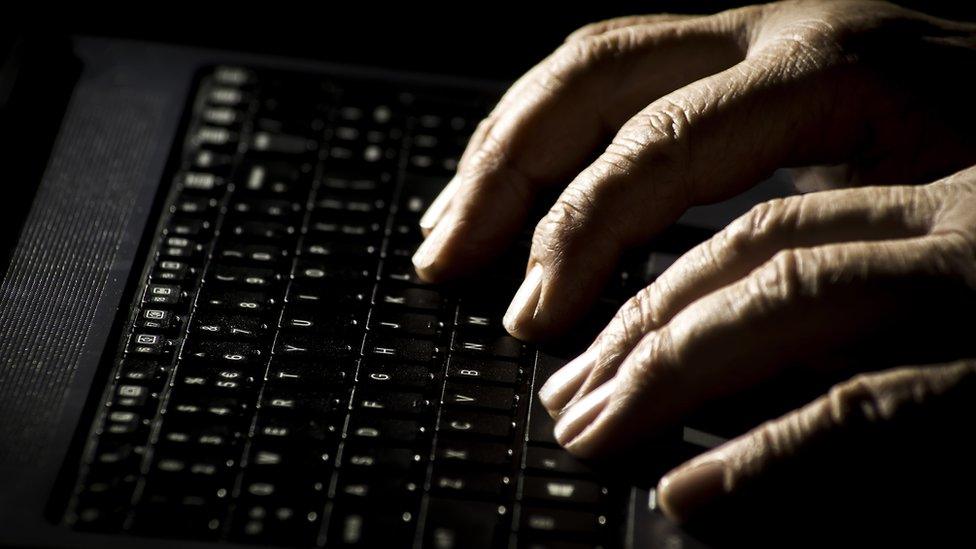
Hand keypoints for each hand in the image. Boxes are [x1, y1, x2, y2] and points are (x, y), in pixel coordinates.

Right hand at [411, 0, 975, 339]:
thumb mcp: (959, 235)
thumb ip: (825, 278)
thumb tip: (701, 356)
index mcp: (830, 66)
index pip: (657, 145)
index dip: (578, 234)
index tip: (533, 318)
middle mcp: (778, 32)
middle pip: (596, 78)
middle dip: (507, 175)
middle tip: (446, 259)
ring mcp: (759, 37)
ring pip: (594, 66)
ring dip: (509, 146)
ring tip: (453, 222)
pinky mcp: (749, 66)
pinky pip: (623, 81)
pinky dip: (554, 137)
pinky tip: (528, 187)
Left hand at [537, 172, 975, 540]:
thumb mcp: (926, 298)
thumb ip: (820, 324)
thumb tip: (699, 376)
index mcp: (925, 181)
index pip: (747, 200)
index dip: (637, 256)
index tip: (563, 317)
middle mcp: (943, 209)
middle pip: (747, 242)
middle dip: (635, 319)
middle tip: (564, 393)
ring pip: (787, 296)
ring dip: (670, 369)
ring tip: (592, 429)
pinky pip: (872, 408)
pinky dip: (771, 452)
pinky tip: (692, 490)